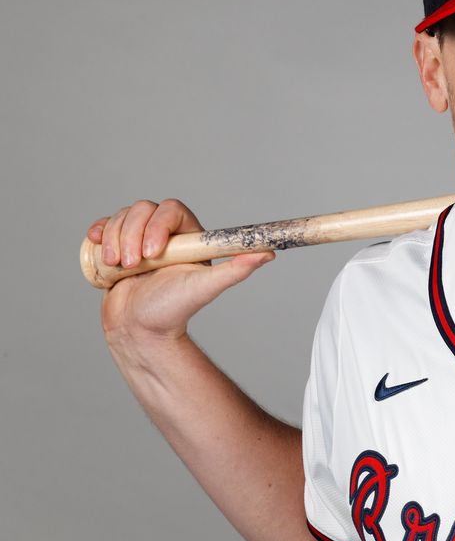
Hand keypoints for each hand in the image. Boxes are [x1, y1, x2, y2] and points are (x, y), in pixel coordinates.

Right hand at [88, 199, 273, 343]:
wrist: (139, 331)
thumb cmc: (174, 311)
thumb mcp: (205, 288)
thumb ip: (235, 270)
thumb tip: (268, 253)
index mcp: (188, 238)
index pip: (171, 209)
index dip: (158, 224)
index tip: (154, 254)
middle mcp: (164, 235)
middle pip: (142, 209)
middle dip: (132, 236)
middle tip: (134, 267)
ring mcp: (138, 240)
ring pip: (121, 218)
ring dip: (115, 240)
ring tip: (120, 269)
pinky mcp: (117, 248)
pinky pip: (104, 227)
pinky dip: (99, 233)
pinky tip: (99, 247)